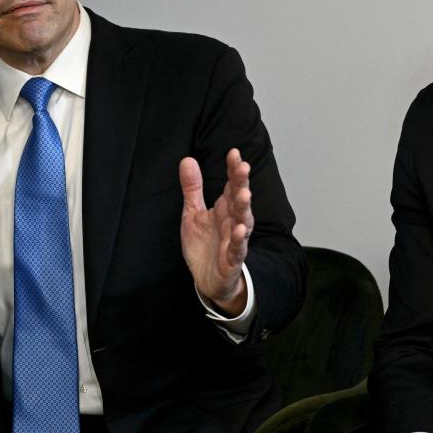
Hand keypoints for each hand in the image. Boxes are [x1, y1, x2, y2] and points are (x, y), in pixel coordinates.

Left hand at [179, 148, 252, 314]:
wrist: (207, 280)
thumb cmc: (204, 246)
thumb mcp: (192, 213)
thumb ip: (192, 188)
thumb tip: (187, 159)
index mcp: (223, 209)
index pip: (230, 185)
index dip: (232, 170)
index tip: (233, 153)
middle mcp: (232, 222)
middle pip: (238, 199)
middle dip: (241, 184)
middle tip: (243, 167)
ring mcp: (234, 240)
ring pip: (243, 222)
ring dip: (245, 209)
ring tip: (245, 195)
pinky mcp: (232, 260)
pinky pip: (238, 249)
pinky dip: (239, 241)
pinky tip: (240, 231)